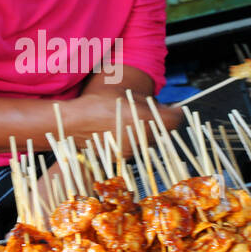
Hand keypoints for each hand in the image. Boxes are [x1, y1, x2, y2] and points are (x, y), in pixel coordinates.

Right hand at [65, 90, 182, 153]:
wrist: (73, 123)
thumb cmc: (97, 104)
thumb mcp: (126, 94)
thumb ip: (149, 102)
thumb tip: (164, 106)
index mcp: (143, 118)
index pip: (174, 120)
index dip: (177, 113)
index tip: (176, 109)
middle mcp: (140, 137)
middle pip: (164, 132)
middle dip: (162, 123)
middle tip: (155, 113)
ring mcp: (132, 150)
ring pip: (151, 141)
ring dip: (149, 133)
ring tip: (136, 122)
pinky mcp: (123, 157)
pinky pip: (137, 148)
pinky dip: (137, 141)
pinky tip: (126, 131)